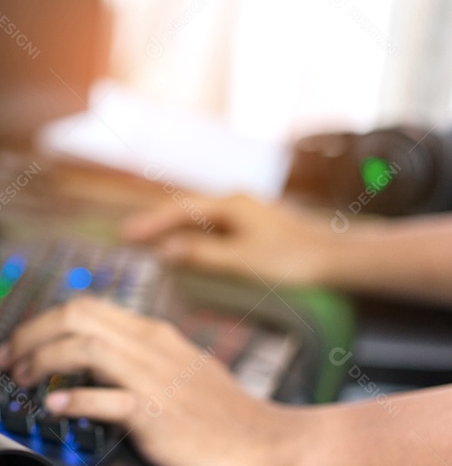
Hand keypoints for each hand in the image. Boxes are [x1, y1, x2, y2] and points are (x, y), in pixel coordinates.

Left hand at [0, 297, 296, 465]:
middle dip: (30, 333)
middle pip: (76, 316)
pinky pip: (106, 399)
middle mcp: (150, 347)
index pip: (85, 307)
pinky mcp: (158, 416)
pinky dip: (74, 399)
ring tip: (22, 380)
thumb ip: (136, 357)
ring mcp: (155, 379)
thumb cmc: (223, 417)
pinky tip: (54, 407)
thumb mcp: (178, 369)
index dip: (42, 322)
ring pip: (84, 346)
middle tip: (7, 361)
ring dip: (41, 360)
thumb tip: (90, 358)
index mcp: (152, 334)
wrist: (269, 447)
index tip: (19, 345)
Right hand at [123, 193, 339, 286]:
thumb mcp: (241, 261)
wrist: (339, 260)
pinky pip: (215, 229)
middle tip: (128, 237)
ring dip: (175, 232)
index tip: (126, 234)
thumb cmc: (292, 260)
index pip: (180, 211)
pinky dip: (195, 238)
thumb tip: (165, 250)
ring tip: (150, 244)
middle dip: (158, 224)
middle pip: (188, 211)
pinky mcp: (256, 229)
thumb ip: (202, 254)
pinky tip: (189, 250)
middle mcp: (237, 204)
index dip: (151, 223)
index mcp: (231, 205)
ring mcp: (248, 215)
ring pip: (202, 221)